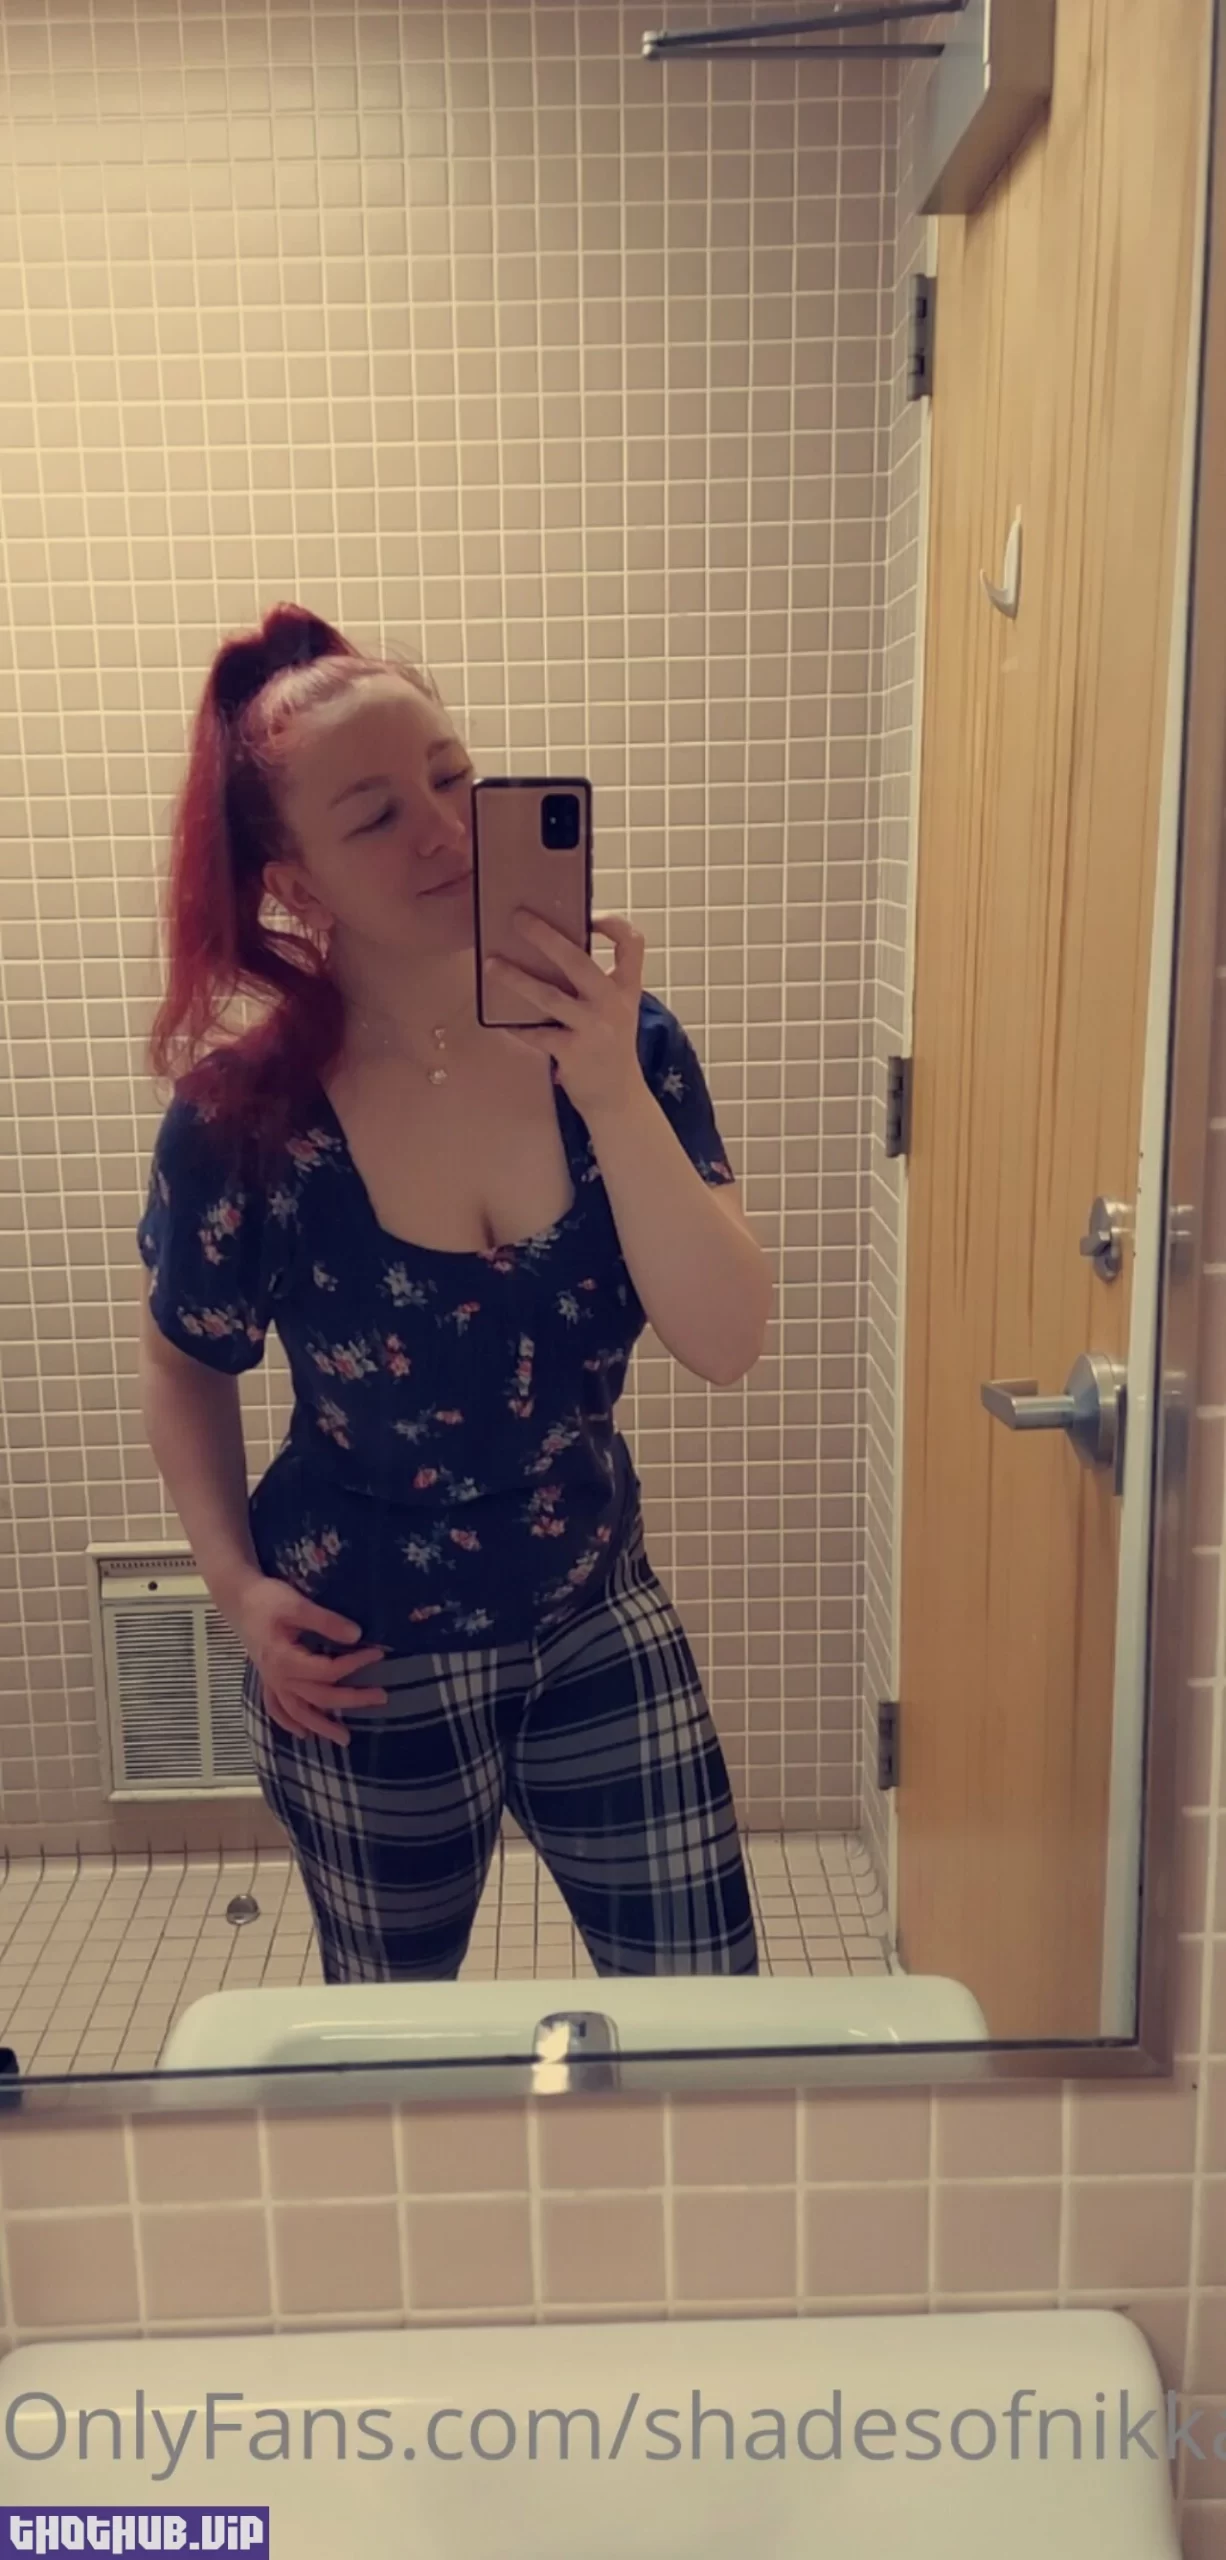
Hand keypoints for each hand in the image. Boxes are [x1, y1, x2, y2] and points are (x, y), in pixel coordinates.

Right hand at [227, 1573, 387, 1745]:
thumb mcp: (297, 1605)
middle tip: (381, 1698)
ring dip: (321, 1726)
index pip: (327, 1671)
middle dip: (351, 1700)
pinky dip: (289, 1723)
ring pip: (298, 1712)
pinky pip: (276, 1709)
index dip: (354, 1664)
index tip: (377, 1654)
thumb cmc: (268, 1600)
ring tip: (344, 1739)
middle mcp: (278, 1678)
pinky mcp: (267, 1680)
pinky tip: (302, 1733)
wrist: (239, 1600)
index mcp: (285, 1660)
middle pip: (318, 1697)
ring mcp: (272, 1682)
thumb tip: (357, 1635)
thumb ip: (326, 1621)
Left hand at [485, 913, 645, 1119]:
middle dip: (546, 937)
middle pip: (579, 962)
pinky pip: (536, 1033)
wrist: (618, 1097)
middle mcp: (613, 1004)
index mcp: (626, 988)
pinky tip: (502, 1020)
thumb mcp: (616, 1010)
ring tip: (491, 964)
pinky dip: (517, 1026)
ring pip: (549, 996)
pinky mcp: (572, 1052)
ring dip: (516, 978)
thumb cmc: (610, 1046)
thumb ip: (597, 983)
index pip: (632, 944)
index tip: (589, 916)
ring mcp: (593, 1028)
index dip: (613, 923)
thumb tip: (553, 949)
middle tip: (519, 918)